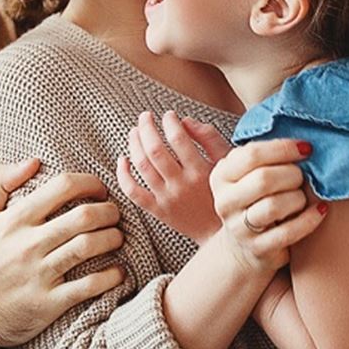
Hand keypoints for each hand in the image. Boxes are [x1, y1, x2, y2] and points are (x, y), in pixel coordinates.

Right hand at [0, 160, 125, 348]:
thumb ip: (0, 181)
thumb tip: (33, 161)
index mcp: (15, 219)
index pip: (63, 187)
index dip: (89, 182)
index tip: (99, 189)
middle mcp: (29, 244)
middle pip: (84, 216)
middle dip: (109, 211)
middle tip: (114, 213)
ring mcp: (39, 274)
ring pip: (90, 247)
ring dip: (113, 238)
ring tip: (117, 237)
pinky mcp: (48, 303)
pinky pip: (89, 286)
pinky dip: (111, 276)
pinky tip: (118, 271)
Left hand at [117, 110, 230, 243]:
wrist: (220, 233)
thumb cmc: (224, 192)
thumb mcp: (226, 163)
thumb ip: (209, 138)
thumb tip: (185, 120)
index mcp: (200, 171)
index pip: (178, 139)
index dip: (170, 122)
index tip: (169, 115)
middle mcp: (182, 185)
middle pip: (155, 150)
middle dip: (146, 128)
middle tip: (145, 116)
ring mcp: (167, 199)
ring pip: (142, 167)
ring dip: (134, 144)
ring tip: (135, 131)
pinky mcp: (157, 211)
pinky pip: (133, 192)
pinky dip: (123, 174)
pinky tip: (123, 159)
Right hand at [209, 139, 327, 273]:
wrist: (243, 247)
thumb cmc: (254, 200)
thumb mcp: (248, 175)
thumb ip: (263, 156)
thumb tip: (301, 141)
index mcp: (222, 176)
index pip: (252, 154)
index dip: (283, 148)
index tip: (305, 148)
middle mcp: (225, 201)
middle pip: (264, 179)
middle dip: (292, 174)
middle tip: (302, 176)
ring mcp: (239, 228)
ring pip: (274, 206)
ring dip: (298, 197)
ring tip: (303, 196)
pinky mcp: (258, 249)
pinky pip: (288, 232)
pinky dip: (309, 219)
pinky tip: (319, 210)